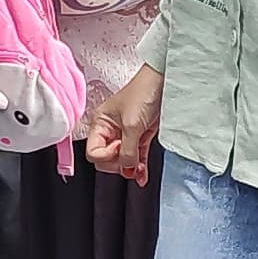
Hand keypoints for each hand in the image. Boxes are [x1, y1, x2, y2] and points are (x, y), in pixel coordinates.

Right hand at [85, 65, 160, 182]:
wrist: (164, 82)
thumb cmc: (143, 92)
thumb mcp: (132, 124)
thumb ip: (128, 150)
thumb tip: (127, 169)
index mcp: (100, 124)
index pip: (93, 152)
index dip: (106, 155)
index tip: (120, 146)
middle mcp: (110, 131)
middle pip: (105, 160)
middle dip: (118, 164)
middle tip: (131, 157)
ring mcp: (125, 135)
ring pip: (122, 161)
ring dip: (130, 168)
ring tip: (140, 169)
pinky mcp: (140, 137)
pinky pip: (136, 158)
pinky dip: (139, 168)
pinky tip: (142, 175)